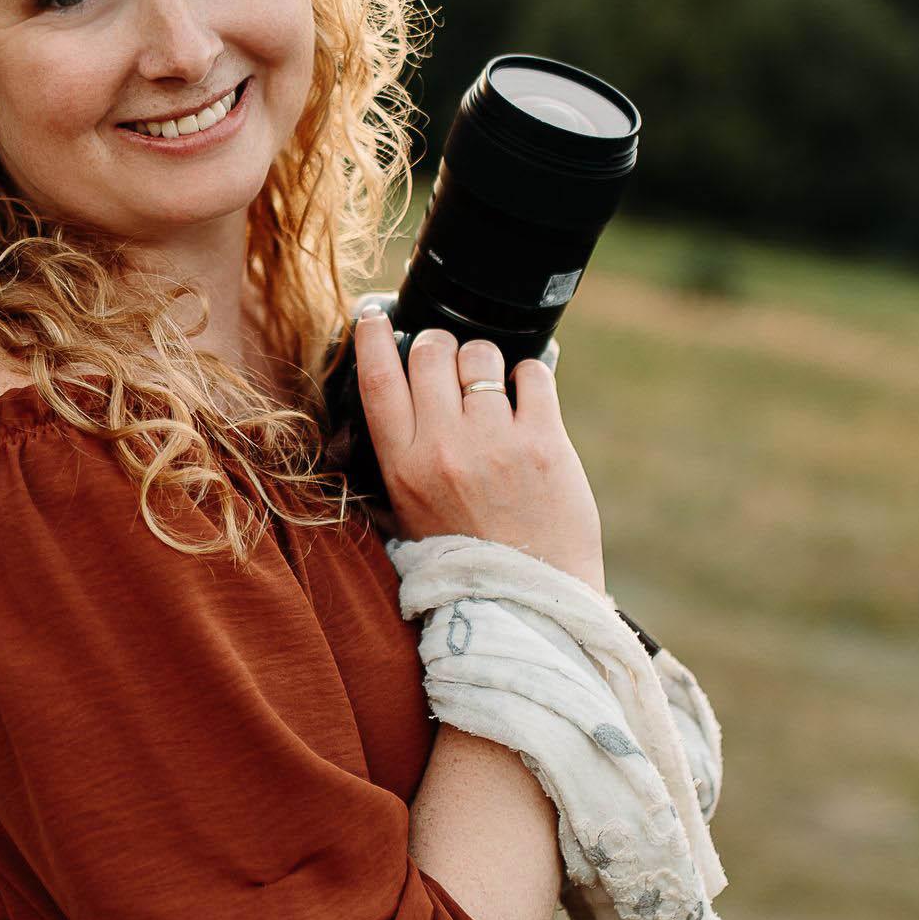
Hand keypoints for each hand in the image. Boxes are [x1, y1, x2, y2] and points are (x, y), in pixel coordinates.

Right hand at [353, 313, 605, 593]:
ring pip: (482, 355)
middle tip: (449, 360)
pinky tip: (528, 396)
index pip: (379, 380)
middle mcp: (444, 448)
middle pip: (430, 353)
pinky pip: (534, 373)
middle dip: (438, 346)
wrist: (530, 602)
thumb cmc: (467, 558)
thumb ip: (394, 464)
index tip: (373, 317)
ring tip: (492, 384)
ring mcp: (496, 443)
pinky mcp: (544, 442)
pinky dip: (531, 375)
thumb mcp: (407, 516)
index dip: (373, 338)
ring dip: (485, 359)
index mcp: (403, 467)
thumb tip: (381, 406)